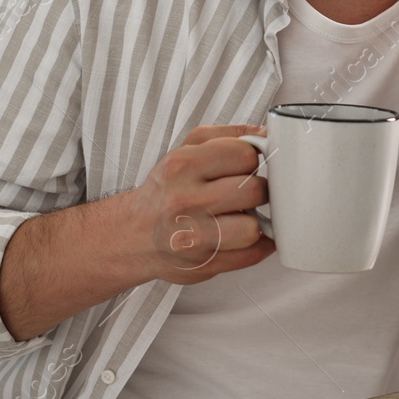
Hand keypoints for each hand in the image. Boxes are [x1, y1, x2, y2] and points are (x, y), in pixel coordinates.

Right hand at [116, 124, 274, 284]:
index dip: (252, 159)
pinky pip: (251, 255)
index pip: (245, 155)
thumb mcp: (187, 149)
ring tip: (241, 216)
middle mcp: (184, 201)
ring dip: (254, 222)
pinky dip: (256, 246)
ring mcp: (192, 237)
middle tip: (245, 193)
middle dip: (257, 191)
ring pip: (253, 228)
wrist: (132, 235)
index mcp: (182, 166)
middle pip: (254, 191)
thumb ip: (229, 136)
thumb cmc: (164, 191)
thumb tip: (267, 133)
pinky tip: (241, 235)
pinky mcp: (203, 265)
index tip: (245, 166)